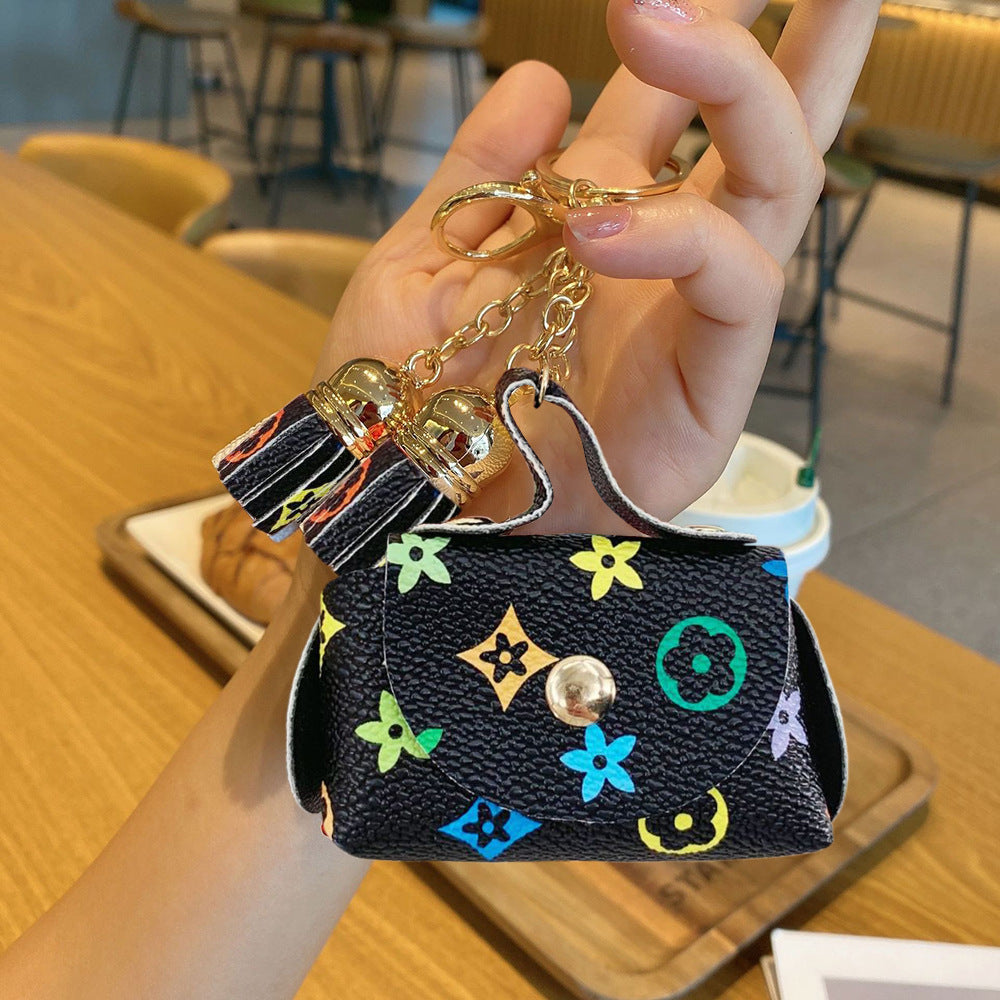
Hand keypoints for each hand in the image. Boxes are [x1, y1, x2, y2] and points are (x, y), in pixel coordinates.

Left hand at [312, 0, 879, 535]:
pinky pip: (736, 287)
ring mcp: (693, 315)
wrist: (409, 512)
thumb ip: (480, 174)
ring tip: (657, 21)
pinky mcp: (710, 386)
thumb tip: (541, 77)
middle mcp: (660, 254)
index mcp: (594, 215)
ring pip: (779, 184)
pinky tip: (601, 227)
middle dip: (793, 41)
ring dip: (742, 90)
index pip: (672, 103)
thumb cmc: (407, 397)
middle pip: (761, 129)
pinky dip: (680, 238)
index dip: (703, 29)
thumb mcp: (419, 263)